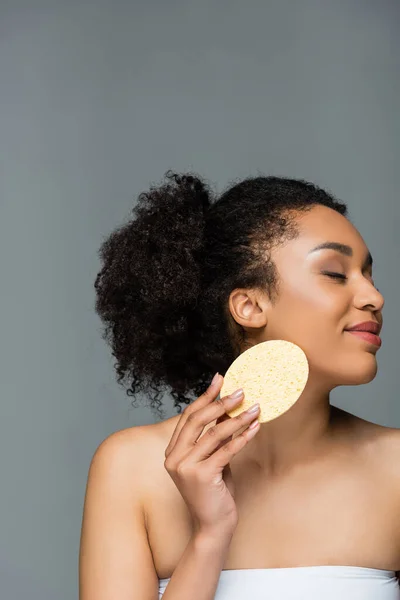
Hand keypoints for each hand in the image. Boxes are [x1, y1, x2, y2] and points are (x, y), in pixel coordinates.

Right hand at [164, 374, 259, 536]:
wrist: (213, 526)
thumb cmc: (214, 492)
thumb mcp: (213, 459)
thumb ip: (215, 437)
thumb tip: (229, 408)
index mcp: (172, 451)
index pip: (188, 416)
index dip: (205, 396)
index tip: (220, 379)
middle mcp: (174, 457)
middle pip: (197, 420)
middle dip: (220, 402)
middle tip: (241, 392)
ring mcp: (185, 467)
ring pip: (214, 433)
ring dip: (238, 418)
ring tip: (255, 408)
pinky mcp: (201, 476)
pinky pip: (226, 450)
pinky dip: (242, 437)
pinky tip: (255, 428)